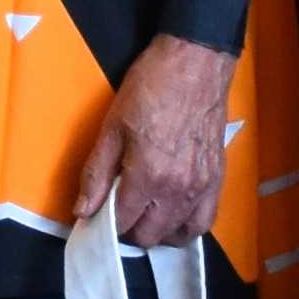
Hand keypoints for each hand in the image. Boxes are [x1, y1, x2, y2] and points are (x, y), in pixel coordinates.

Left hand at [76, 34, 232, 250]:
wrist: (195, 63)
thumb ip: (96, 173)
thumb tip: (83, 210)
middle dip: (129, 231)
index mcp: (148, 176)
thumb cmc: (152, 87)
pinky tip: (173, 216)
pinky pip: (204, 222)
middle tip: (119, 211)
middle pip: (149, 235)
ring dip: (158, 232)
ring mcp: (201, 187)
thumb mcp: (112, 127)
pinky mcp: (216, 179)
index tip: (98, 215)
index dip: (105, 224)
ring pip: (178, 234)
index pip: (122, 222)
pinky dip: (187, 227)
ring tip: (145, 215)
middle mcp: (177, 189)